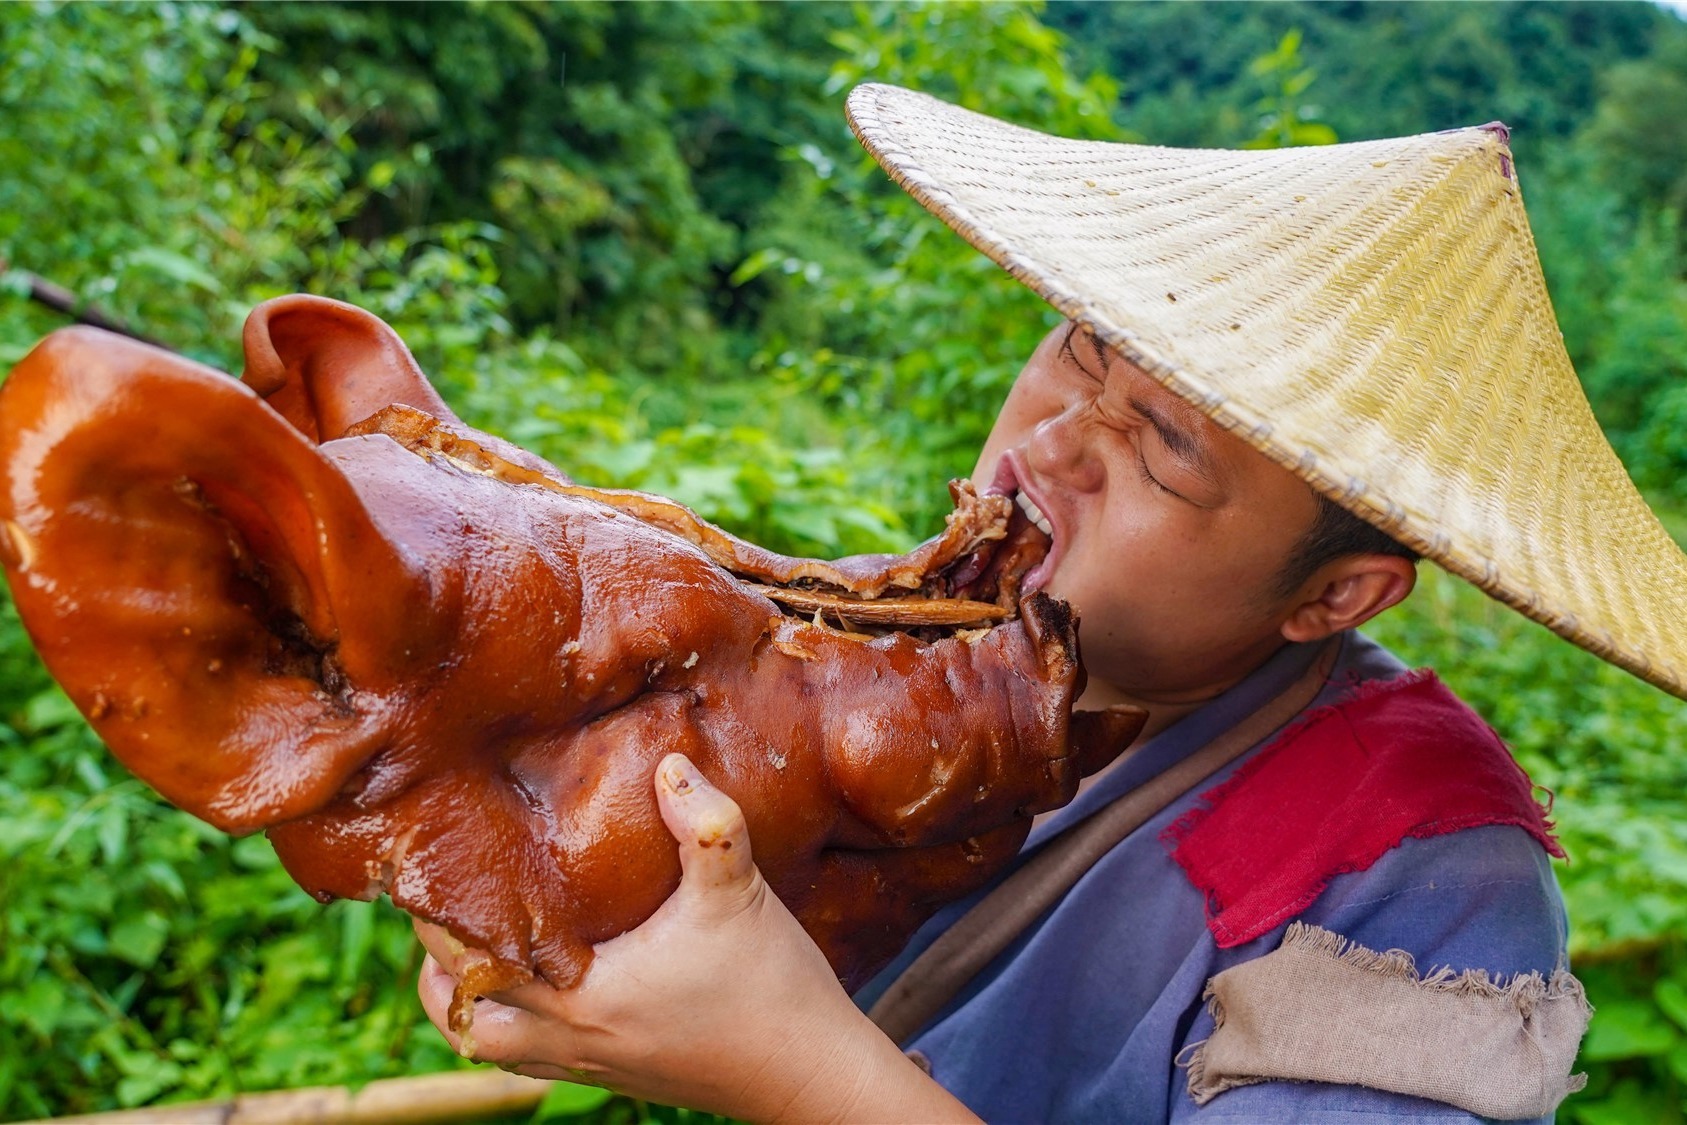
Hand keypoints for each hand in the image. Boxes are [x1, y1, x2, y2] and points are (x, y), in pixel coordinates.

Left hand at [415, 752, 976, 1122]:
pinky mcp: (615, 1073)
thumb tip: (668, 763)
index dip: (439, 920)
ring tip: (479, 937)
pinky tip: (543, 972)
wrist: (810, 1074)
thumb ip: (704, 825)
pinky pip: (531, 1056)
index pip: (476, 963)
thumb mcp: (739, 892)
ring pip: (489, 1045)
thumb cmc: (773, 986)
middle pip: (461, 1017)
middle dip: (438, 963)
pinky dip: (513, 1019)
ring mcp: (591, 1063)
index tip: (429, 867)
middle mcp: (573, 1039)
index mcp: (585, 995)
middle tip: (444, 901)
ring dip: (469, 999)